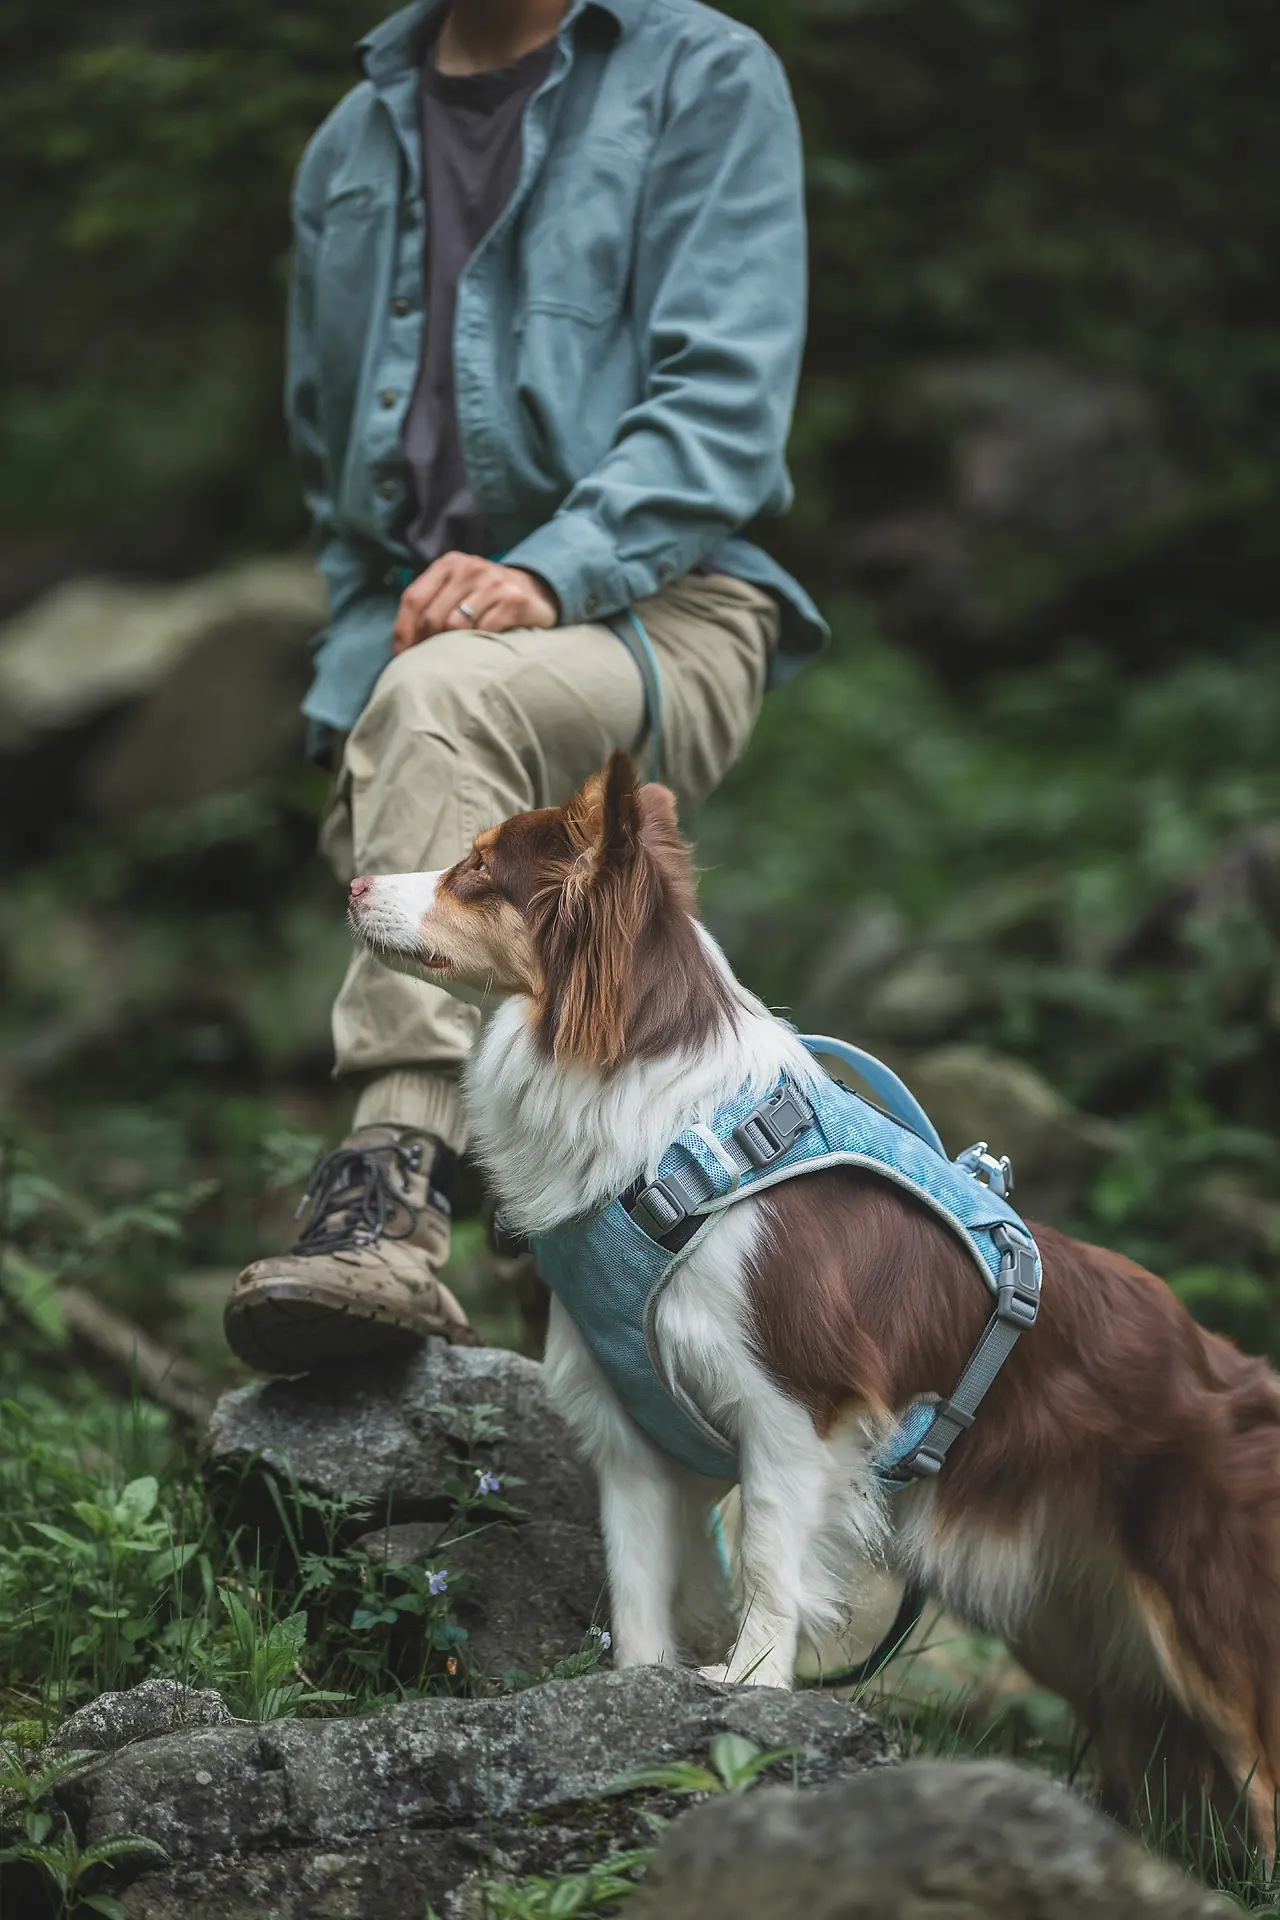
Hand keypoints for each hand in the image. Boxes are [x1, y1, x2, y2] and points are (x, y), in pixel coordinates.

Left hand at [392, 553, 558, 653]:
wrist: (537, 591)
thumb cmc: (487, 599)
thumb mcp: (457, 592)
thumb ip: (430, 608)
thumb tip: (402, 647)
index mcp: (448, 565)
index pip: (413, 599)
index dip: (404, 632)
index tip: (402, 658)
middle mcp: (469, 568)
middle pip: (433, 617)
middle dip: (428, 644)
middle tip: (433, 662)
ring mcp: (493, 582)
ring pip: (456, 625)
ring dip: (454, 646)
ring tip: (458, 658)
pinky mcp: (514, 599)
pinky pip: (484, 630)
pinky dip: (480, 645)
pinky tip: (483, 650)